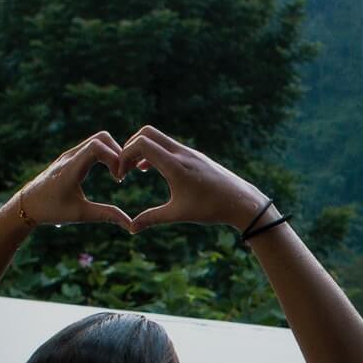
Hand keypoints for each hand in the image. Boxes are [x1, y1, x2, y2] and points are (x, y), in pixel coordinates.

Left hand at [14, 133, 131, 227]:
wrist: (27, 205)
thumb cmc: (52, 211)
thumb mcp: (80, 215)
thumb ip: (106, 215)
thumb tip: (131, 225)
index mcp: (71, 169)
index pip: (97, 147)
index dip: (115, 158)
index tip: (119, 179)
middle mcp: (70, 156)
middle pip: (102, 138)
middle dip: (118, 152)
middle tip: (122, 174)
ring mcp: (70, 154)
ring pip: (98, 140)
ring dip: (112, 153)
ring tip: (118, 174)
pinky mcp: (70, 156)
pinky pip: (92, 146)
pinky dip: (105, 154)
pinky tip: (109, 172)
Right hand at [114, 125, 270, 233]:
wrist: (241, 201)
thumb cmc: (210, 209)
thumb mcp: (178, 214)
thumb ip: (152, 218)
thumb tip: (130, 229)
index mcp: (175, 165)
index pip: (141, 144)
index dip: (124, 156)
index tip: (120, 175)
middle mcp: (182, 153)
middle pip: (147, 133)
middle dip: (130, 147)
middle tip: (124, 168)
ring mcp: (189, 152)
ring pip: (159, 138)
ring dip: (143, 150)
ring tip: (135, 170)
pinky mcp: (195, 156)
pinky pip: (169, 146)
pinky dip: (155, 152)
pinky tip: (151, 169)